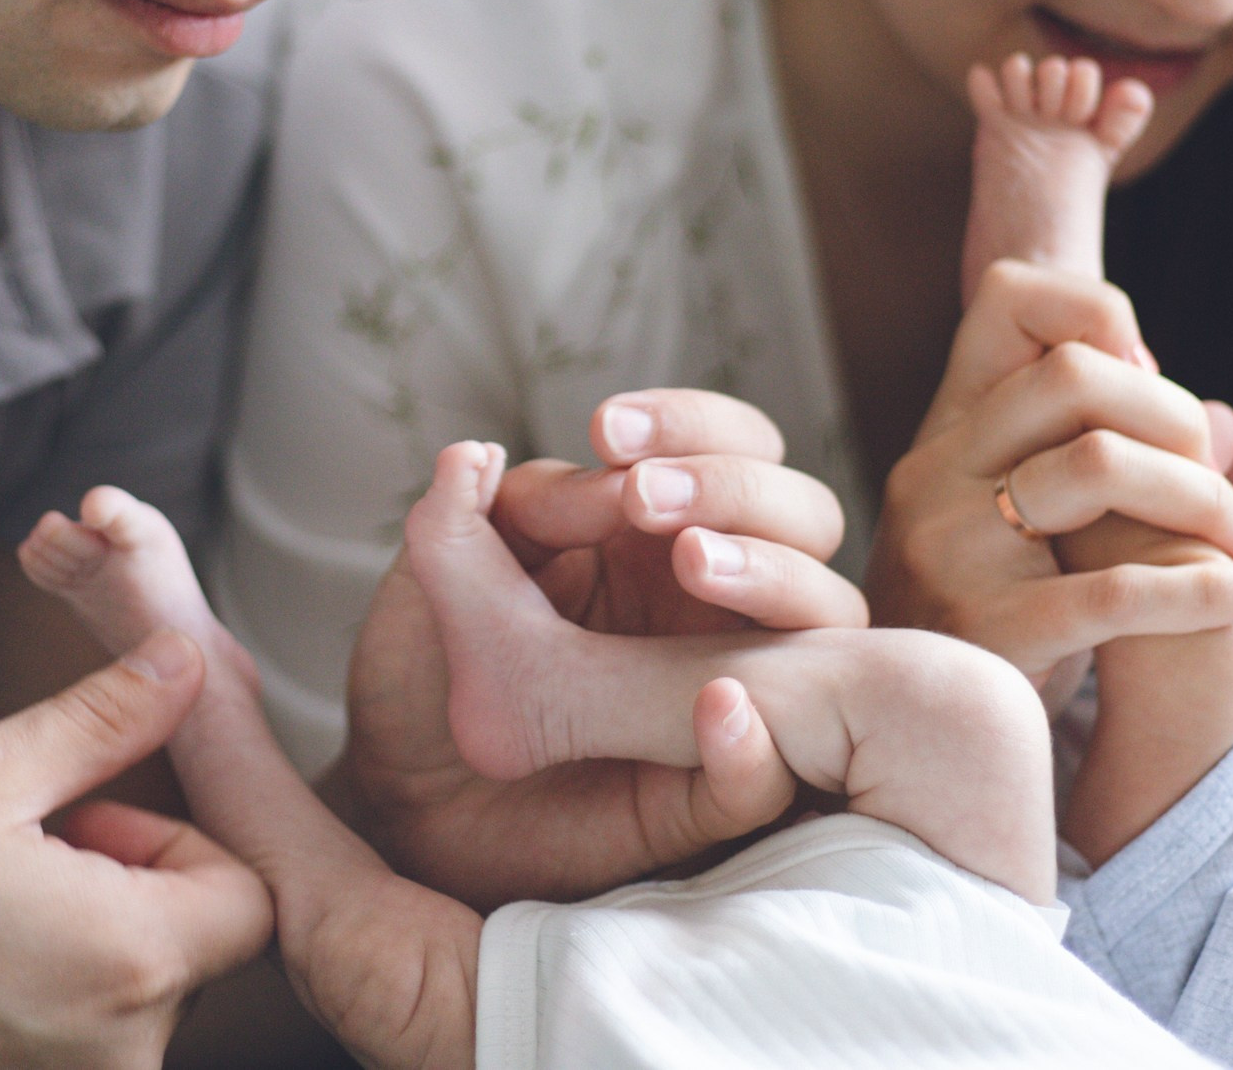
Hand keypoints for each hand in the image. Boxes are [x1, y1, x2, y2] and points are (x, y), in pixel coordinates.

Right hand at [0, 632, 271, 1069]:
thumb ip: (103, 720)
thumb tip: (186, 662)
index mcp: (130, 962)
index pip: (249, 900)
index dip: (183, 846)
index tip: (91, 823)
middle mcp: (122, 1057)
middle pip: (190, 954)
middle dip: (125, 892)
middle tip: (18, 859)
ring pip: (127, 1004)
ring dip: (77, 948)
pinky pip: (70, 1049)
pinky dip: (35, 1007)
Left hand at [340, 389, 859, 909]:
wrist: (405, 806)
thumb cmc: (429, 680)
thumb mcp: (429, 585)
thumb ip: (454, 521)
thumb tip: (478, 455)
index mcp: (660, 529)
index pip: (729, 446)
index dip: (687, 425)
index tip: (607, 431)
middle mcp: (720, 597)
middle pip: (802, 514)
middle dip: (734, 487)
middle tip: (643, 498)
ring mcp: (734, 689)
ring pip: (826, 621)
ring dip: (771, 575)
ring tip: (691, 562)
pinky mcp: (712, 792)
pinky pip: (769, 776)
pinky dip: (753, 742)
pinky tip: (716, 703)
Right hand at [870, 261, 1232, 687]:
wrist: (914, 741)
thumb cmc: (995, 624)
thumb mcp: (1027, 526)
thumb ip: (1113, 462)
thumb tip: (1223, 419)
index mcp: (946, 433)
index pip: (1007, 300)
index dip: (1096, 314)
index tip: (1152, 380)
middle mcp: (934, 472)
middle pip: (1072, 374)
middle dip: (1176, 421)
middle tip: (1226, 487)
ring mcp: (951, 545)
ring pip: (1100, 464)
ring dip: (1203, 499)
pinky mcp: (988, 628)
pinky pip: (1120, 592)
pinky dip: (1210, 590)